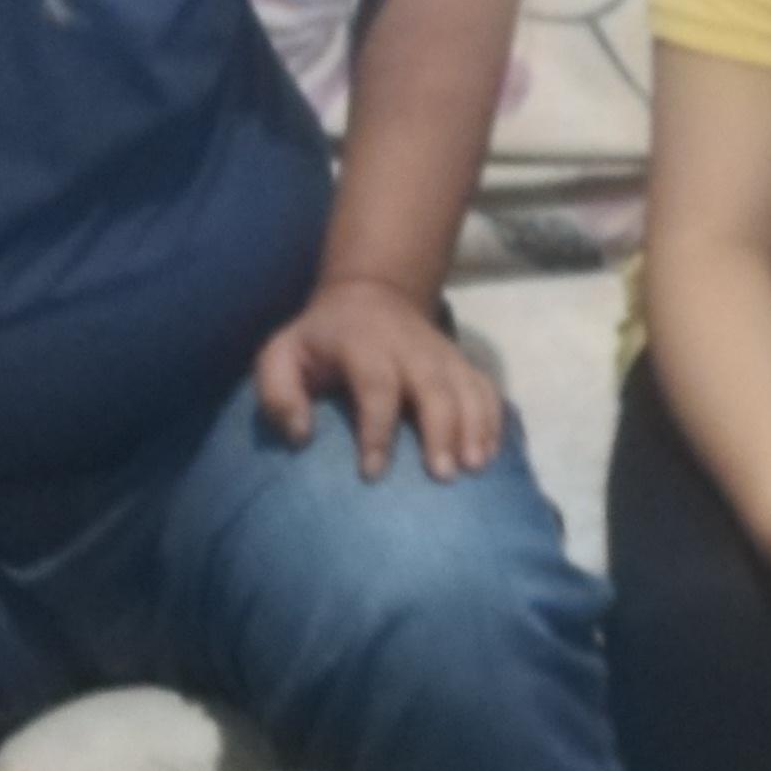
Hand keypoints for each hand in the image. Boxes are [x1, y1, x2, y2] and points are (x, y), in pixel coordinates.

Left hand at [254, 278, 503, 480]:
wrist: (371, 295)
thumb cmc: (320, 340)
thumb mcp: (281, 355)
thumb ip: (278, 393)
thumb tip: (300, 435)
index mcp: (363, 345)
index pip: (376, 386)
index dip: (376, 430)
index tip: (372, 473)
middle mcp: (410, 348)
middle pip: (434, 388)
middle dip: (440, 431)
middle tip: (441, 476)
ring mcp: (442, 354)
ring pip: (467, 388)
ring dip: (474, 428)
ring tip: (473, 468)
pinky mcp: (461, 363)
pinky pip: (486, 390)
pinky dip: (492, 421)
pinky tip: (489, 455)